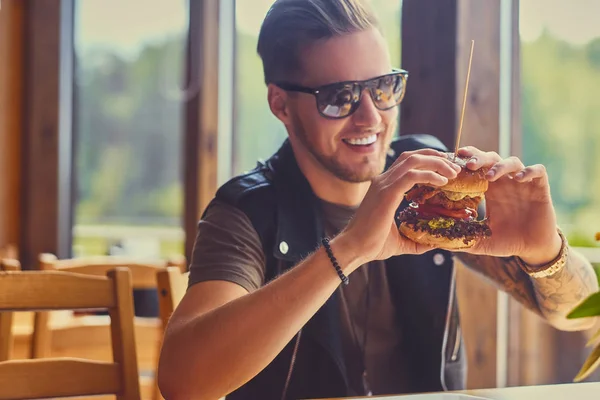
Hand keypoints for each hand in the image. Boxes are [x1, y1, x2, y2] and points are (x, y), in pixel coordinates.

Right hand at [339, 148, 461, 263]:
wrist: (354, 249)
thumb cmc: (372, 245)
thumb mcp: (401, 240)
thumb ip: (417, 240)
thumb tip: (435, 243)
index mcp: (384, 187)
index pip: (408, 163)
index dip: (429, 161)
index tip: (448, 169)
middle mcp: (383, 181)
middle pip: (413, 156)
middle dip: (436, 157)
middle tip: (455, 167)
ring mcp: (384, 184)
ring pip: (414, 160)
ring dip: (436, 162)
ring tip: (453, 172)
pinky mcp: (387, 192)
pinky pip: (412, 175)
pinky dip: (430, 175)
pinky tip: (443, 181)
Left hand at [455, 147, 561, 265]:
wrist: (533, 248)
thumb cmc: (507, 241)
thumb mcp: (481, 241)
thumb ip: (463, 238)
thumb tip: (438, 242)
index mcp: (489, 191)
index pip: (476, 169)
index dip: (465, 163)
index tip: (452, 163)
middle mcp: (505, 183)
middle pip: (491, 159)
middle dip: (480, 158)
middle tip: (469, 164)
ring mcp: (523, 183)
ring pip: (512, 162)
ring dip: (500, 165)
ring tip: (491, 176)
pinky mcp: (540, 187)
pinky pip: (537, 171)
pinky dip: (529, 171)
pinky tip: (519, 180)